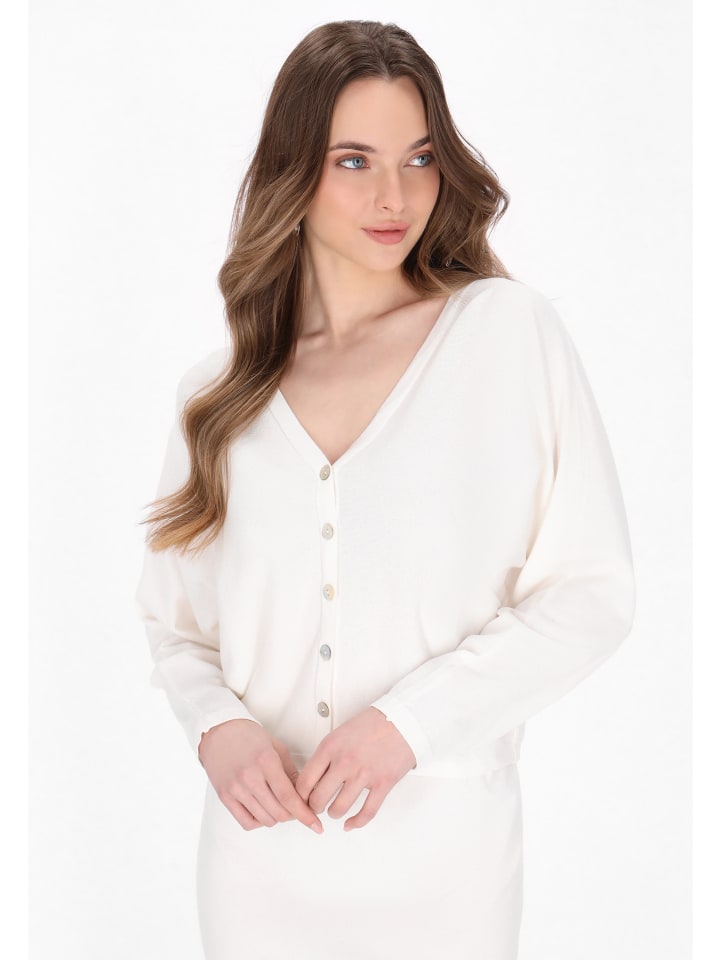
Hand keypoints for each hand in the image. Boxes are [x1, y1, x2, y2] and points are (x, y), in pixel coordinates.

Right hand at [198, 719, 322, 833]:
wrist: (218, 733)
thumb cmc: (248, 736)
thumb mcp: (276, 746)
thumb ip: (290, 771)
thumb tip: (305, 794)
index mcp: (266, 761)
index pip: (289, 797)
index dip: (305, 814)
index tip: (316, 824)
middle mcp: (250, 777)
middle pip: (279, 812)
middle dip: (293, 815)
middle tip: (297, 808)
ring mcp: (236, 789)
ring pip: (265, 819)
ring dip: (277, 817)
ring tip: (278, 804)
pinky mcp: (225, 797)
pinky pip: (246, 822)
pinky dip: (260, 822)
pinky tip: (263, 810)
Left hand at [295, 707, 416, 830]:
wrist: (402, 720)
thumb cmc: (372, 724)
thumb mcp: (340, 733)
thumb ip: (327, 754)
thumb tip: (315, 777)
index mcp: (330, 747)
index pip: (305, 781)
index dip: (299, 796)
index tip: (301, 799)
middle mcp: (344, 762)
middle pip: (318, 798)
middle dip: (315, 807)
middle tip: (317, 807)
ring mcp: (364, 774)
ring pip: (339, 808)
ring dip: (334, 813)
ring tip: (334, 811)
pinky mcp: (382, 783)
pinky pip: (366, 812)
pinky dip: (356, 823)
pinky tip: (350, 823)